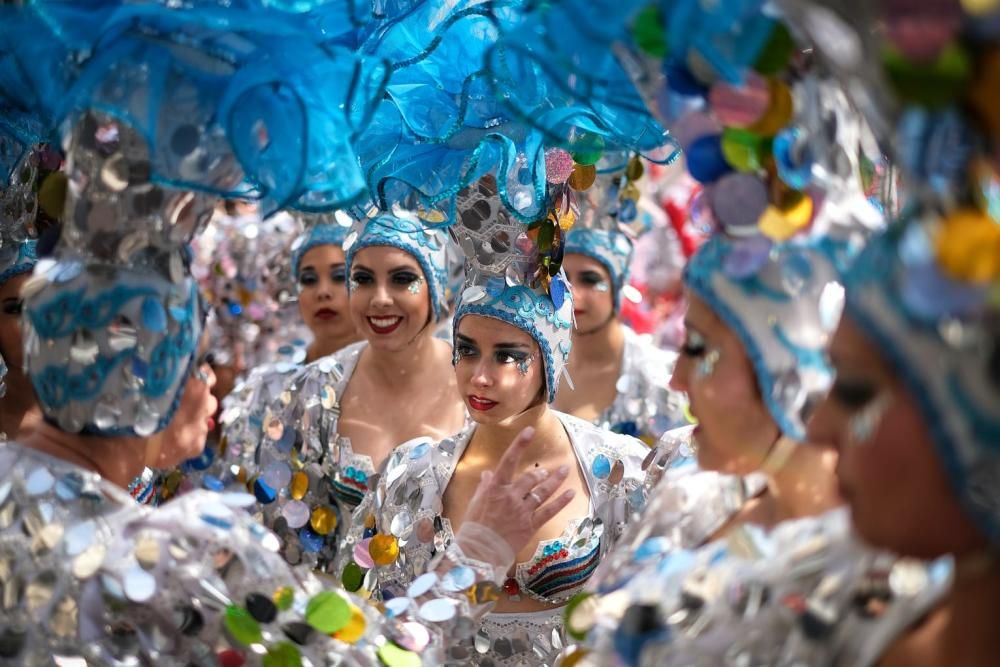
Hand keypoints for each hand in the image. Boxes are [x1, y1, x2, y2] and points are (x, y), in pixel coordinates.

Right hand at [462, 427, 574, 557]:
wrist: (479, 552)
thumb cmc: (473, 527)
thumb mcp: (475, 502)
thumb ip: (485, 486)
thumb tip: (489, 473)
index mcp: (495, 488)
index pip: (509, 460)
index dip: (520, 444)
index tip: (530, 430)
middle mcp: (511, 496)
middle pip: (531, 478)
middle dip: (541, 472)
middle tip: (548, 469)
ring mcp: (522, 510)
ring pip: (542, 491)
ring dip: (555, 480)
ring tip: (565, 471)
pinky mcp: (530, 525)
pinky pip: (549, 510)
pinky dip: (561, 501)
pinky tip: (571, 493)